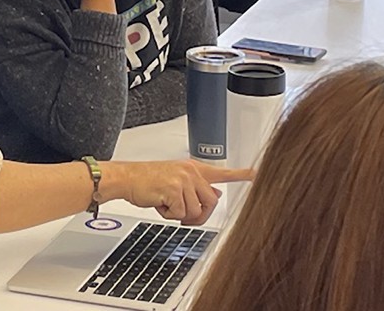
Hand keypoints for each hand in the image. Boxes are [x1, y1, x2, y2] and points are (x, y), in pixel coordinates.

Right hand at [118, 160, 252, 225]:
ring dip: (179, 214)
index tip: (257, 174)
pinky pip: (180, 214)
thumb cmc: (147, 180)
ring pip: (195, 211)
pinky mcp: (174, 189)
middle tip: (179, 210)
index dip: (242, 175)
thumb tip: (215, 195)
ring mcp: (183, 179)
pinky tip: (159, 203)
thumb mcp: (175, 180)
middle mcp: (190, 171)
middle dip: (195, 212)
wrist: (126, 178)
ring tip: (165, 202)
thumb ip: (196, 187)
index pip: (222, 172)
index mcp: (193, 168)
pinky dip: (169, 214)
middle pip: (210, 203)